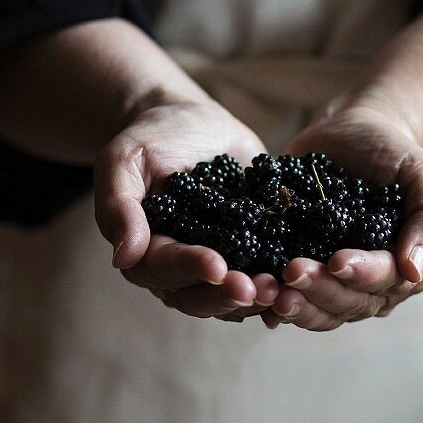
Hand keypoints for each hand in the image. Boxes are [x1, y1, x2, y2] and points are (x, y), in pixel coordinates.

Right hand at [94, 98, 280, 316]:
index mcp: (145, 252)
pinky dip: (281, 286)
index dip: (191, 270)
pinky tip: (302, 284)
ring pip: (233, 298)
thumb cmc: (151, 139)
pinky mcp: (250, 254)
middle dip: (229, 294)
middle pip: (200, 296)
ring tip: (283, 289)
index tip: (218, 266)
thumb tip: (123, 256)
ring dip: (258, 299)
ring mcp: (218, 264)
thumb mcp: (124, 160)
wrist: (192, 123)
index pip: (165, 269)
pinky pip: (263, 280)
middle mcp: (180, 269)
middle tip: (259, 288)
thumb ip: (119, 205)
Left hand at [262, 96, 422, 330]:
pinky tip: (252, 294)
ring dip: (293, 304)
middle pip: (347, 303)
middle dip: (320, 290)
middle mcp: (369, 285)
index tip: (337, 261)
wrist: (350, 134)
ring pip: (316, 310)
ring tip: (267, 290)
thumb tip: (415, 271)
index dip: (361, 275)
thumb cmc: (393, 155)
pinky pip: (285, 297)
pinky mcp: (296, 270)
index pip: (385, 281)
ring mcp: (331, 282)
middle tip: (292, 272)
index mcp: (404, 268)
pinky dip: (268, 300)